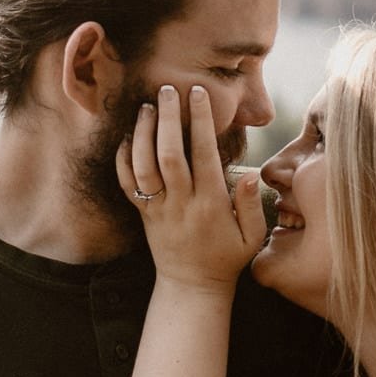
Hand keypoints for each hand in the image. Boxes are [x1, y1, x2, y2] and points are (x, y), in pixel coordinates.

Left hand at [115, 83, 265, 290]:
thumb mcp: (251, 237)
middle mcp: (181, 203)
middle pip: (168, 155)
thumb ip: (252, 206)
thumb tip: (253, 176)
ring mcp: (158, 208)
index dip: (200, 122)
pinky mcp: (143, 214)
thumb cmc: (226, 258)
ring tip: (146, 107)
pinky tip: (128, 136)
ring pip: (143, 167)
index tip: (198, 94)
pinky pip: (127, 184)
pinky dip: (123, 159)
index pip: (203, 155)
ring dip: (142, 134)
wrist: (191, 287)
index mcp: (210, 204)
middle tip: (166, 89)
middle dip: (167, 119)